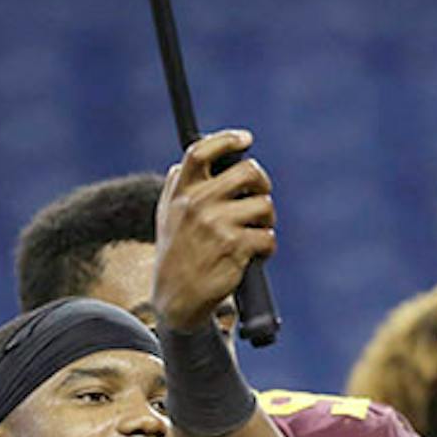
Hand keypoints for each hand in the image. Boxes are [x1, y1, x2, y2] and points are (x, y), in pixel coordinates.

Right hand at [153, 129, 275, 332]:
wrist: (177, 299)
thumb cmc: (177, 255)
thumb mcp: (168, 216)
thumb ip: (178, 186)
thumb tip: (191, 156)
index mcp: (180, 192)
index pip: (200, 152)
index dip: (226, 140)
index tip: (246, 138)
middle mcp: (196, 203)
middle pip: (248, 172)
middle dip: (262, 184)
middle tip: (260, 197)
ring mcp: (215, 224)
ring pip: (264, 206)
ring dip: (266, 221)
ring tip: (254, 234)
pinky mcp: (234, 246)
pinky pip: (268, 237)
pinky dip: (267, 247)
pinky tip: (254, 256)